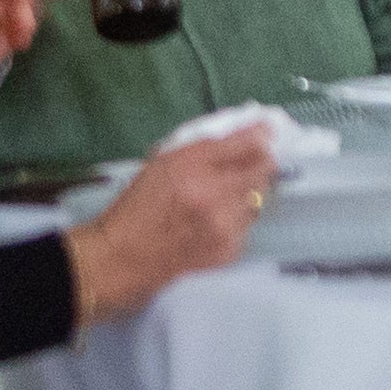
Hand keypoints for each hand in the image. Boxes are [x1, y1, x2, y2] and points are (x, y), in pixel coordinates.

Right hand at [67, 122, 278, 322]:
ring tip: (221, 200)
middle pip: (262, 171)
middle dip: (261, 164)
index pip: (244, 143)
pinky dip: (236, 221)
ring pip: (259, 200)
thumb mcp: (162, 163)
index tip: (266, 132)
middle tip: (250, 165)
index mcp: (191, 165)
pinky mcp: (230, 250)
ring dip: (248, 194)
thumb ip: (203, 148)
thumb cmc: (138, 206)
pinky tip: (213, 224)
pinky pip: (246, 226)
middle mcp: (213, 194)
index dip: (260, 135)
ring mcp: (225, 225)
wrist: (124, 257)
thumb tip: (245, 134)